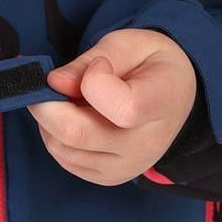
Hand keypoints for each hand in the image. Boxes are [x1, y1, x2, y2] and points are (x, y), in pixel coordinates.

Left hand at [27, 29, 196, 185]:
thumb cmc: (150, 64)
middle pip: (76, 134)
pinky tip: (72, 117)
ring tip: (68, 99)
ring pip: (61, 147)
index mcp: (160, 105)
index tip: (99, 64)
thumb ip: (89, 61)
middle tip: (51, 83)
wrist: (175, 95)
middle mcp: (145, 145)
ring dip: (50, 119)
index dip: (94, 80)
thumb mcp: (128, 44)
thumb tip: (54, 83)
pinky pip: (64, 159)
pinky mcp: (108, 176)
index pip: (121, 108)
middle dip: (47, 103)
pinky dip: (55, 135)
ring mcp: (126, 166)